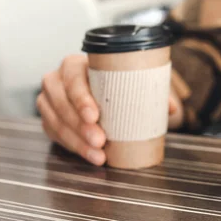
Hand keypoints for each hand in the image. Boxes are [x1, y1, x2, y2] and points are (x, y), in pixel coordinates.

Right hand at [38, 55, 181, 165]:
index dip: (81, 98)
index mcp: (75, 64)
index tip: (95, 116)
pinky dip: (73, 147)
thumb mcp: (132, 80)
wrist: (98, 92)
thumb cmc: (114, 83)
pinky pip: (55, 134)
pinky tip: (89, 155)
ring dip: (77, 140)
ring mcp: (49, 100)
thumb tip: (172, 109)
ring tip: (98, 154)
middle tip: (100, 141)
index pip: (73, 77)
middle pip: (63, 103)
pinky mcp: (48, 119)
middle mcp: (56, 80)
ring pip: (57, 121)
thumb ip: (152, 90)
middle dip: (81, 125)